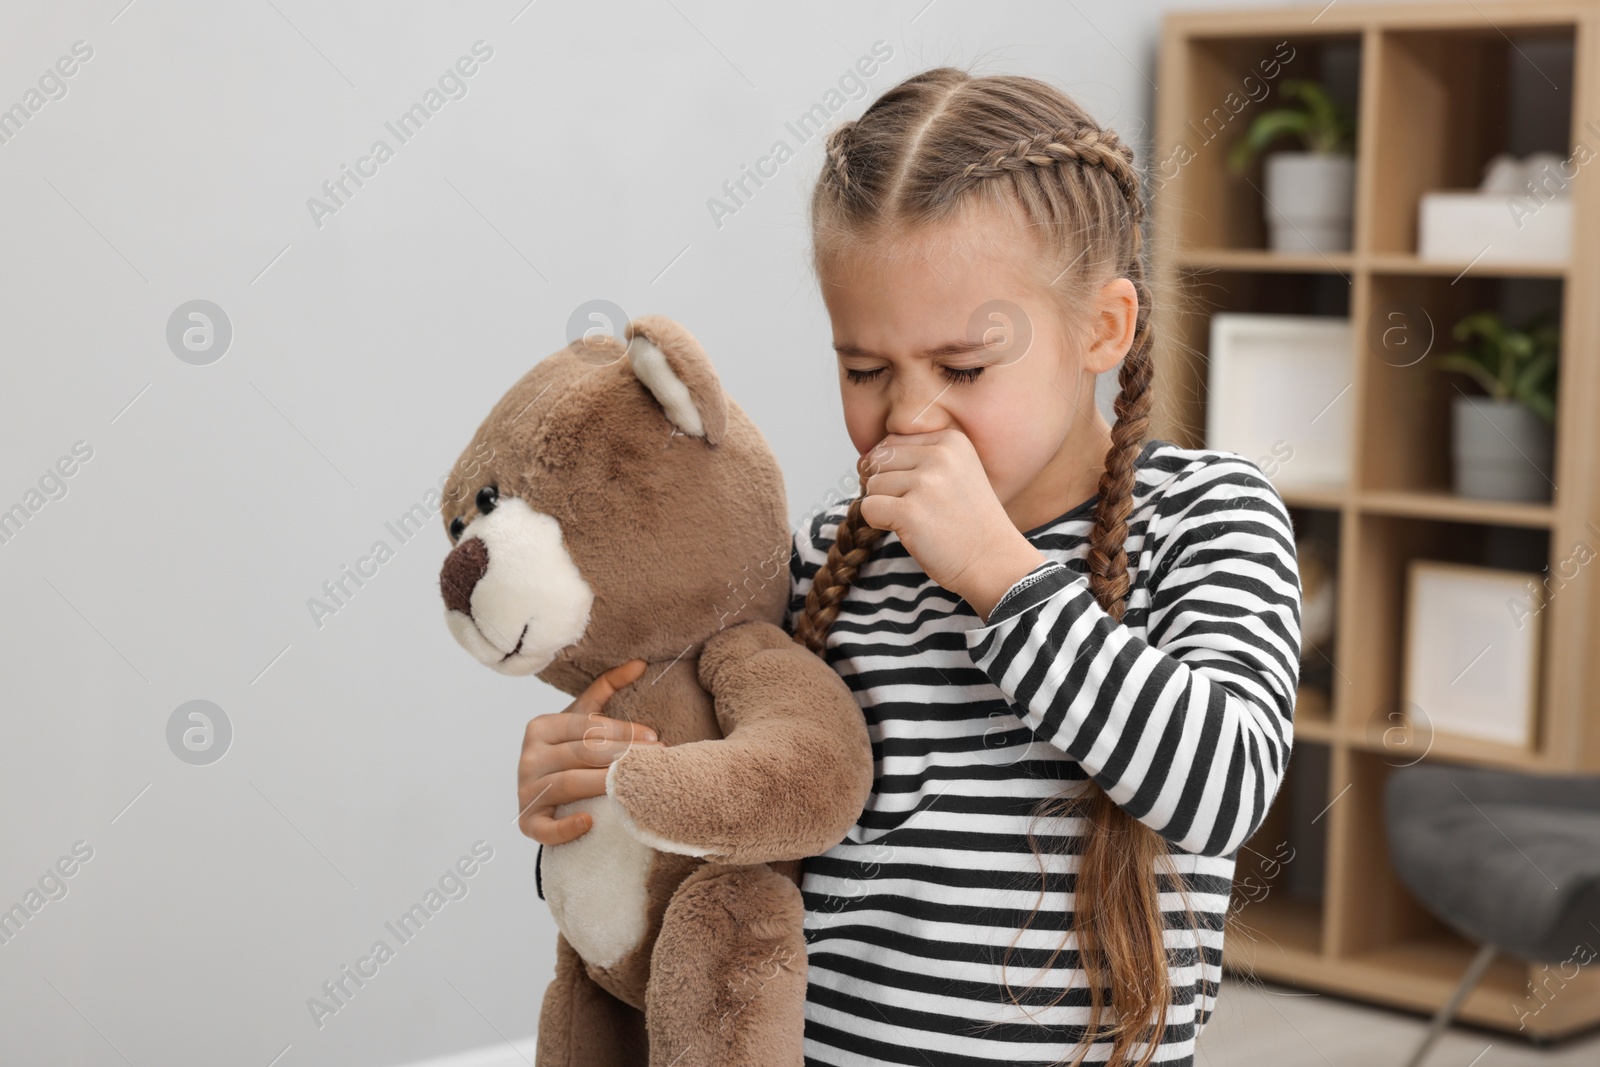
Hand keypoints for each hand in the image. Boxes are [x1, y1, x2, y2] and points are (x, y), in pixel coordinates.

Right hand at [515, 659, 663, 845]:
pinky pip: (543, 828)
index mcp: (541, 726)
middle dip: (622, 756)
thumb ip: (607, 688)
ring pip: (569, 784)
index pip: (586, 727)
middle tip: (657, 760)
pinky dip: (565, 827)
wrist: (545, 793)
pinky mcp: (527, 821)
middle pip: (581, 754)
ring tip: (637, 785)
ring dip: (605, 785)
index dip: (623, 731)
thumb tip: (640, 662)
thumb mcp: (583, 718)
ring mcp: (526, 790)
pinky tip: (590, 821)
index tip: (655, 738)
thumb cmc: (569, 750)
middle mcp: (528, 757)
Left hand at [857, 428, 1044, 618]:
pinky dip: (879, 523)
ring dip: (886, 506)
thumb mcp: (953, 473)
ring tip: (919, 520)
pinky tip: (908, 531)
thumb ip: (911, 459)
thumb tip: (860, 460)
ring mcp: (926, 483)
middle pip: (878, 461)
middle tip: (917, 508)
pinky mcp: (911, 512)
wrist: (994, 561)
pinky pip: (868, 508)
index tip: (920, 493)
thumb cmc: (968, 522)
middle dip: (887, 487)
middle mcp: (940, 455)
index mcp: (951, 439)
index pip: (892, 443)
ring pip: (872, 485)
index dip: (894, 470)